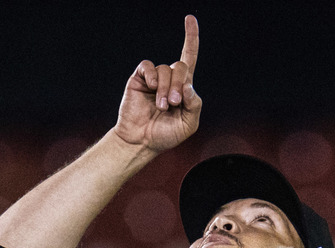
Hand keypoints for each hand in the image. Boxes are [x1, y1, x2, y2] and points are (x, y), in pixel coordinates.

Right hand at [114, 15, 201, 153]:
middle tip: (174, 103)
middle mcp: (169, 79)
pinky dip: (153, 76)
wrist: (141, 141)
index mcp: (183, 87)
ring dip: (165, 89)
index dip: (191, 38)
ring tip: (161, 107)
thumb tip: (189, 86)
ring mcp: (154, 79)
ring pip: (165, 69)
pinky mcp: (139, 79)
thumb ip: (195, 105)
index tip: (190, 19)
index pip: (189, 58)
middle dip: (179, 84)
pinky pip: (148, 66)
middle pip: (181, 66)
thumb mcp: (188, 124)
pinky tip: (151, 88)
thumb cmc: (165, 135)